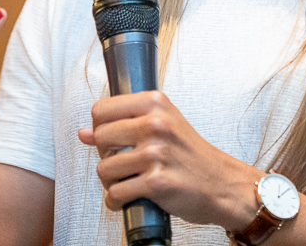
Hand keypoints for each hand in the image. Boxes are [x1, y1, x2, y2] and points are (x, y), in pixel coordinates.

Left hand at [78, 91, 262, 231]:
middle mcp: (156, 124)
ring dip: (111, 182)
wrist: (222, 183)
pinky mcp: (156, 182)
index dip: (101, 128)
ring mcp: (156, 153)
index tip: (113, 139)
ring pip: (104, 169)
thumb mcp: (163, 126)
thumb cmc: (192, 155)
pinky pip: (115, 194)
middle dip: (105, 156)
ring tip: (127, 182)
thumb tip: (84, 133)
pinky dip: (117, 201)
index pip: (101, 110)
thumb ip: (123, 124)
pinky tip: (129, 198)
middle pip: (99, 138)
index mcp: (155, 103)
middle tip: (123, 163)